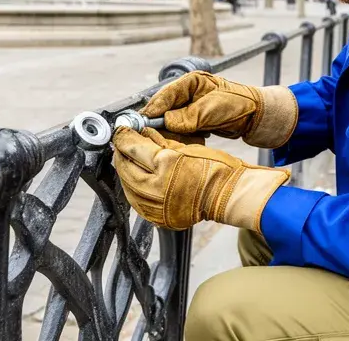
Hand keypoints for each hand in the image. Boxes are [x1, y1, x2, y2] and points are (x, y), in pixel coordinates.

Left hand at [112, 126, 289, 231]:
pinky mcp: (158, 218)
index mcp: (165, 165)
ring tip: (129, 160)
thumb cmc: (214, 168)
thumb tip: (141, 133)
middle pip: (125, 168)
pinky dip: (133, 189)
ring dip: (125, 172)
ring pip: (127, 186)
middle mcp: (156, 188)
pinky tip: (137, 179)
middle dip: (121, 154)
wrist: (227, 195)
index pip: (133, 148)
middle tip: (122, 144)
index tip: (121, 131)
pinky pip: (136, 202)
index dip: (123, 137)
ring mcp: (156, 207)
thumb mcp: (186, 147)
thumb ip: (159, 141)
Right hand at [141, 71, 297, 148]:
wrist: (256, 116)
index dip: (154, 108)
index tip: (144, 120)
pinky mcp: (193, 121)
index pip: (166, 94)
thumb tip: (167, 122)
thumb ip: (190, 115)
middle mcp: (187, 94)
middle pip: (164, 108)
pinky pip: (180, 129)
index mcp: (191, 82)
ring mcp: (189, 107)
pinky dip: (179, 137)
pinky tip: (181, 143)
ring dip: (169, 132)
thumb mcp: (214, 109)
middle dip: (158, 122)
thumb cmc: (240, 104)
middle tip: (149, 134)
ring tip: (165, 140)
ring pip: (170, 121)